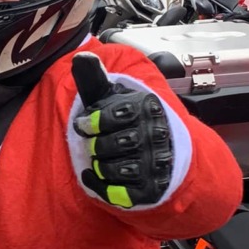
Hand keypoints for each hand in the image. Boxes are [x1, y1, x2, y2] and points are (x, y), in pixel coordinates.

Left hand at [72, 53, 173, 207]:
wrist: (167, 150)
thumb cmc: (131, 121)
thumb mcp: (115, 97)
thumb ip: (96, 80)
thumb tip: (81, 56)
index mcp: (146, 107)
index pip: (113, 115)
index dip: (91, 123)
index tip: (83, 125)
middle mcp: (154, 135)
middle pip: (109, 145)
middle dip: (95, 146)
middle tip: (94, 144)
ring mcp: (155, 164)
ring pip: (112, 169)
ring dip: (98, 165)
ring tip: (100, 158)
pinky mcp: (151, 188)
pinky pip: (118, 193)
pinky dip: (99, 185)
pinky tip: (93, 176)